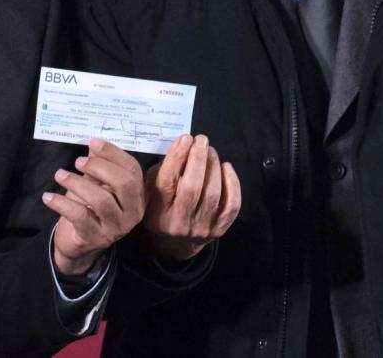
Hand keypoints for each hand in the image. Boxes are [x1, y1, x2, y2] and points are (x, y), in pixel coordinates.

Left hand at [43, 138, 145, 276]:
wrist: (78, 245)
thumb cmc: (88, 209)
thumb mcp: (94, 185)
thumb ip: (98, 166)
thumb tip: (94, 143)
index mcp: (136, 195)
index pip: (132, 170)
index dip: (113, 153)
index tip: (93, 141)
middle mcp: (132, 213)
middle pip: (124, 184)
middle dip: (99, 167)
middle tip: (78, 162)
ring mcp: (115, 228)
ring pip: (101, 200)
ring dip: (77, 183)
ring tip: (59, 174)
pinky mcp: (95, 238)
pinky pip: (80, 216)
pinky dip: (62, 203)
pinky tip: (48, 197)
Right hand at [140, 134, 239, 261]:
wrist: (175, 245)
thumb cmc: (161, 210)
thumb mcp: (150, 193)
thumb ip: (160, 172)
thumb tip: (180, 147)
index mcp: (158, 211)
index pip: (167, 182)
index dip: (176, 157)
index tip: (184, 138)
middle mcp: (179, 222)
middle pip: (192, 188)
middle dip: (198, 159)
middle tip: (201, 140)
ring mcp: (201, 228)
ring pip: (212, 194)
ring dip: (213, 167)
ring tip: (211, 151)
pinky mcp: (219, 230)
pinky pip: (231, 206)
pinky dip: (232, 184)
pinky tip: (226, 167)